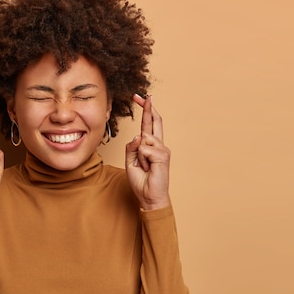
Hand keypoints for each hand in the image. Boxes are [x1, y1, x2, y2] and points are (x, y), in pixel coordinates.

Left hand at [125, 94, 170, 209]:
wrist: (149, 197)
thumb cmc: (141, 180)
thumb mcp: (130, 161)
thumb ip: (131, 147)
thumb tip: (138, 135)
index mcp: (150, 145)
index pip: (148, 124)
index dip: (145, 110)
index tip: (140, 98)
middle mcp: (158, 144)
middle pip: (154, 121)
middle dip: (148, 108)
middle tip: (145, 96)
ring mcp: (162, 149)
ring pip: (143, 138)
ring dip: (138, 154)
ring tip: (144, 166)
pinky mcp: (163, 155)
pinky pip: (144, 149)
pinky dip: (141, 159)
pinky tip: (147, 168)